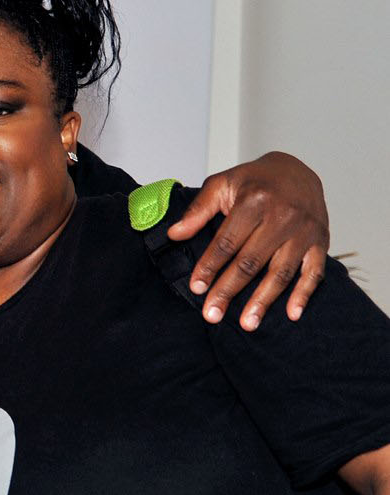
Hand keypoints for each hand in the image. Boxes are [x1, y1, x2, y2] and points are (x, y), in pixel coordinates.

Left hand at [165, 151, 328, 329]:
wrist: (298, 170)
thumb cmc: (255, 181)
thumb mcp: (222, 183)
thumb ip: (198, 210)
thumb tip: (174, 234)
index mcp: (255, 201)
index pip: (227, 242)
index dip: (210, 267)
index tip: (197, 288)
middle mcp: (282, 216)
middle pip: (251, 262)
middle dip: (229, 290)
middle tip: (212, 314)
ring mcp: (304, 231)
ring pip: (280, 272)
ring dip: (263, 300)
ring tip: (247, 324)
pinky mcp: (321, 241)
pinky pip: (314, 272)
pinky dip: (304, 295)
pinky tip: (291, 315)